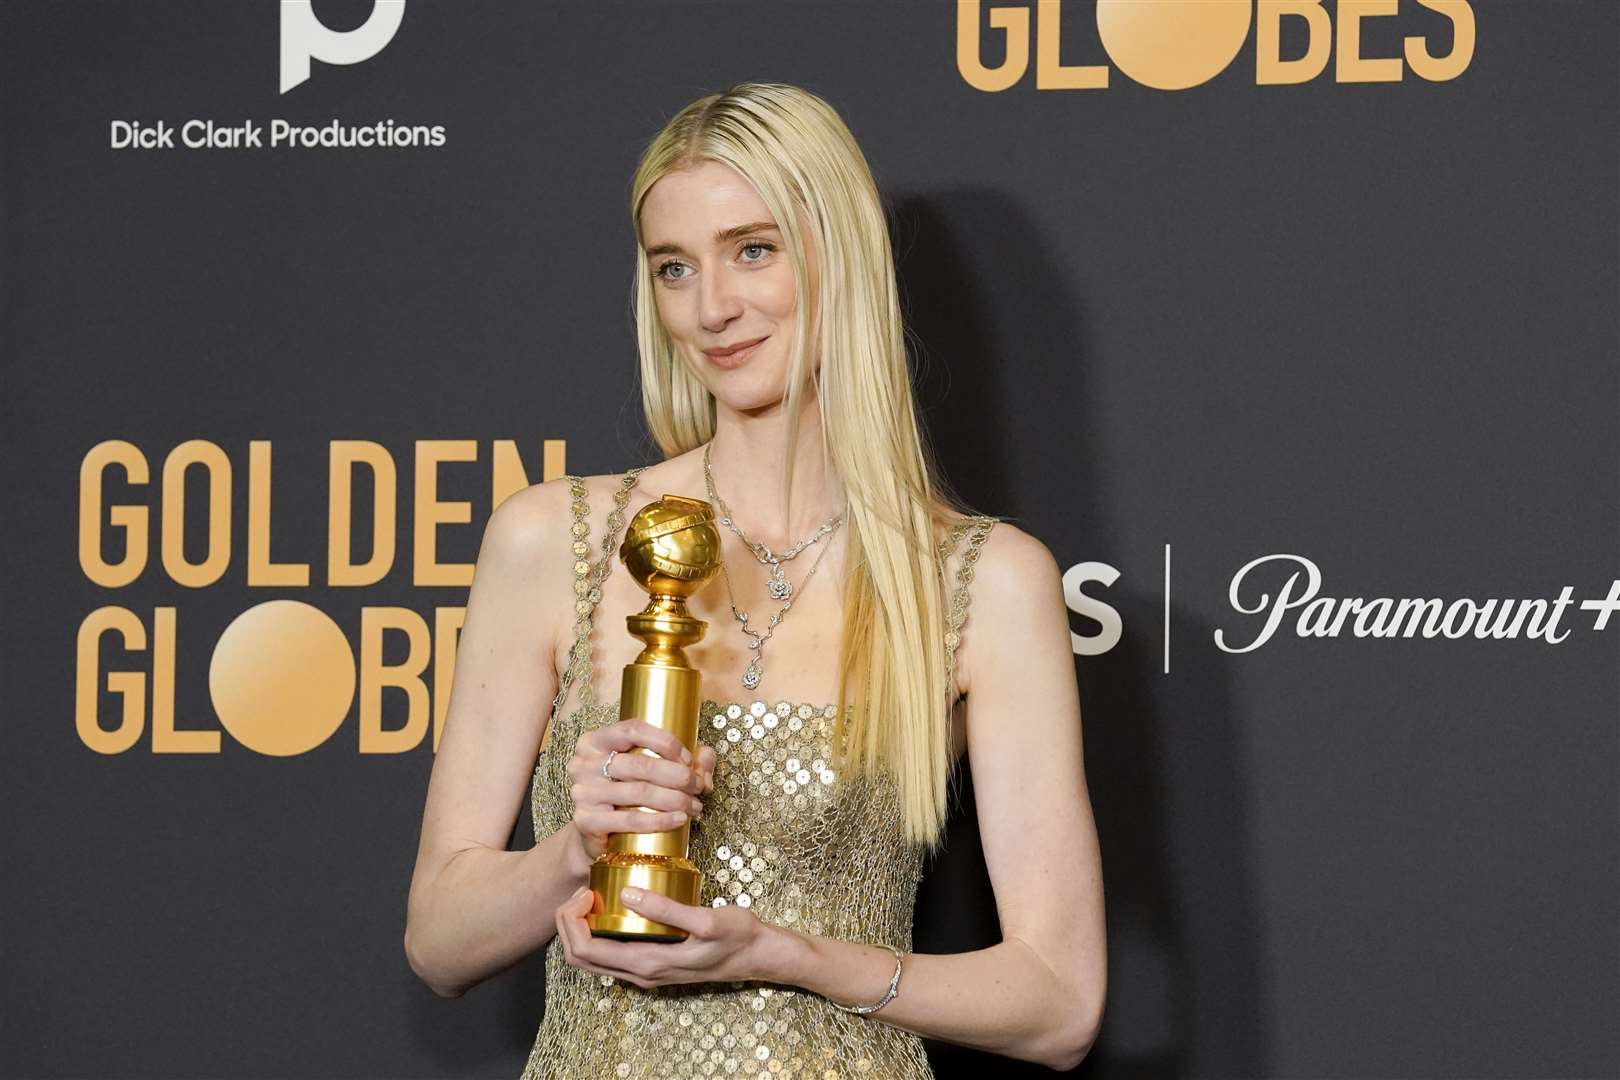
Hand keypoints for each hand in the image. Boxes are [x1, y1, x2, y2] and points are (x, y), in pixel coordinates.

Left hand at [554, 884, 773, 988]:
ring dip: (582, 929)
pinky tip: (614, 907)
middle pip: (581, 958)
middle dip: (569, 924)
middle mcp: (640, 973)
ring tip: (594, 896)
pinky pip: (611, 954)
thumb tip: (628, 894)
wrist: (758, 956)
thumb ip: (667, 910)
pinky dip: (599, 933)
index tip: (586, 891)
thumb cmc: (737, 937)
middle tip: (583, 891)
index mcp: (646, 964)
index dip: (572, 921)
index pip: (585, 951)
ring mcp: (646, 972)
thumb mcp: (706, 920)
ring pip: (593, 959)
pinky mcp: (653, 964)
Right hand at [565, 719, 715, 866]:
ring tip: (695, 806)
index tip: (688, 758)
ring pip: (639, 792)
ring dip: (675, 799)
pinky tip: (680, 819)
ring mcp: (582, 792)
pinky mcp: (585, 821)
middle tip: (698, 786)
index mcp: (595, 741)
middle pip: (640, 764)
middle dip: (678, 776)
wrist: (596, 835)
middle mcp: (583, 763)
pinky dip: (661, 820)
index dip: (666, 742)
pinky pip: (631, 819)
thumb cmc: (625, 795)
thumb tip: (705, 758)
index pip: (633, 729)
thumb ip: (681, 759)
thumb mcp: (648, 770)